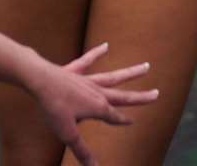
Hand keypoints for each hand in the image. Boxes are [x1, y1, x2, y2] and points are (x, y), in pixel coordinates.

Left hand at [24, 42, 158, 165]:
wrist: (39, 80)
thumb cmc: (53, 107)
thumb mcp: (68, 134)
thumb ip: (82, 150)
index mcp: (99, 108)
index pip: (115, 117)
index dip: (123, 121)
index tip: (133, 121)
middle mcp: (97, 92)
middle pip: (123, 96)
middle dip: (140, 97)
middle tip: (157, 93)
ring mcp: (87, 80)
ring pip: (113, 76)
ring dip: (130, 72)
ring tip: (146, 66)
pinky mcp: (75, 70)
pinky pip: (88, 60)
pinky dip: (97, 53)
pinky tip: (106, 46)